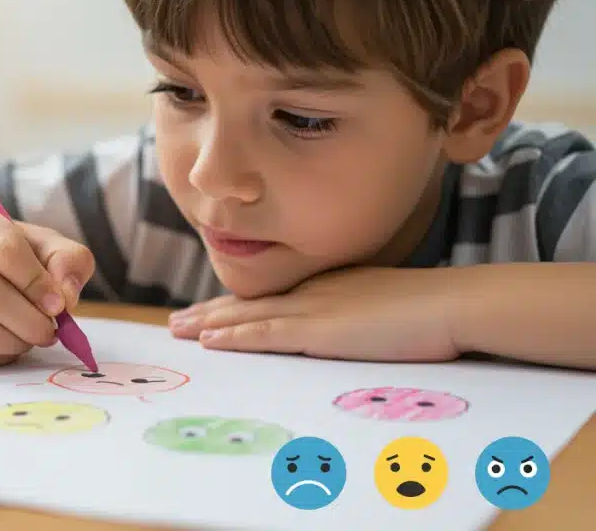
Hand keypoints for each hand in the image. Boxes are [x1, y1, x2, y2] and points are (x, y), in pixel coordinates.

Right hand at [0, 205, 95, 367]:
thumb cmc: (0, 255)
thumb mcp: (37, 243)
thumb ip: (66, 259)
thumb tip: (67, 296)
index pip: (6, 251)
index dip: (39, 283)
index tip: (60, 304)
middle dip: (32, 320)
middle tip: (51, 331)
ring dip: (17, 342)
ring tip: (31, 336)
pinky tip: (4, 341)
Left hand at [168, 267, 464, 361]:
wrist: (454, 303)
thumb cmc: (433, 310)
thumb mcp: (386, 307)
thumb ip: (361, 315)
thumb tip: (355, 327)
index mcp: (328, 287)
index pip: (272, 299)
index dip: (237, 307)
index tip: (210, 313)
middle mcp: (312, 293)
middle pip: (250, 304)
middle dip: (211, 314)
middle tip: (177, 323)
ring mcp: (314, 309)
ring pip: (248, 317)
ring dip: (209, 325)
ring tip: (177, 331)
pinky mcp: (320, 330)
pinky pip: (266, 334)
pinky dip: (234, 336)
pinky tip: (210, 341)